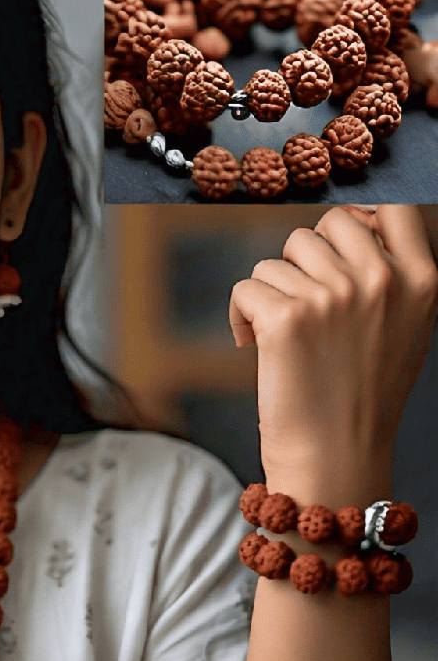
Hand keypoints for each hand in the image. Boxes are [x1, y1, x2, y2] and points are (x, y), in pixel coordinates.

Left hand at [228, 205, 437, 506]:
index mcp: (421, 279)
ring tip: (287, 336)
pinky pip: (245, 287)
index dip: (355, 217)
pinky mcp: (286, 316)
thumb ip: (391, 271)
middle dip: (302, 261)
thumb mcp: (405, 325)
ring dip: (271, 293)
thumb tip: (354, 217)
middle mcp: (381, 280)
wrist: (337, 454)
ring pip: (276, 260)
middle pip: (320, 227)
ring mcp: (333, 296)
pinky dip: (241, 315)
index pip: (390, 206)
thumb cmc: (362, 390)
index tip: (337, 248)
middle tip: (304, 307)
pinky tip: (255, 345)